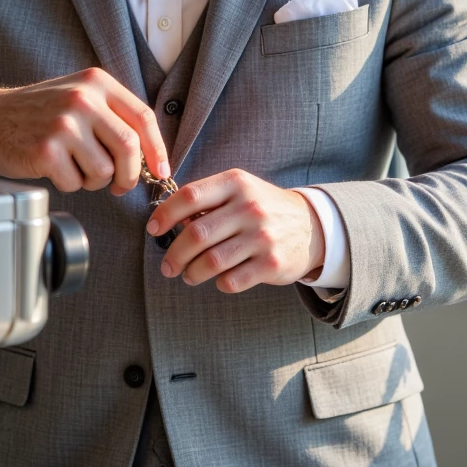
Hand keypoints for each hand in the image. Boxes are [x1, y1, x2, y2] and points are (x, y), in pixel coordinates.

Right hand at [0, 67, 168, 194]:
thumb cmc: (35, 112)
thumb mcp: (77, 95)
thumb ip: (111, 115)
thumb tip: (148, 154)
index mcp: (96, 83)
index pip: (143, 117)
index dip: (157, 149)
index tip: (160, 169)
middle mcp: (82, 99)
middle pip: (129, 148)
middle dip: (130, 175)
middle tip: (120, 185)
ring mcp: (64, 124)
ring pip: (104, 170)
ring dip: (94, 180)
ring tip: (74, 167)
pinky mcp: (46, 150)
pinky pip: (76, 182)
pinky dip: (69, 184)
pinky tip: (53, 168)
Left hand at [145, 169, 324, 293]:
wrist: (312, 225)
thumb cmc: (263, 208)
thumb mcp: (239, 191)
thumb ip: (207, 200)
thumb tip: (168, 219)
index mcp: (236, 183)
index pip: (189, 196)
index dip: (165, 214)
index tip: (153, 229)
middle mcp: (249, 207)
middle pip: (196, 234)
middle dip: (174, 254)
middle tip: (168, 266)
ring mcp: (262, 237)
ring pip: (210, 261)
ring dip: (192, 273)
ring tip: (188, 275)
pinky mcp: (272, 264)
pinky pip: (231, 281)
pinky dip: (219, 283)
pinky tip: (220, 279)